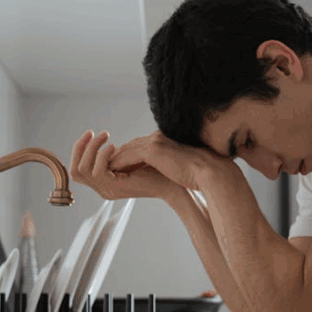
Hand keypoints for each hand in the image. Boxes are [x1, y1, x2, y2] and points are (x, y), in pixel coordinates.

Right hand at [69, 130, 182, 200]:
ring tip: (105, 136)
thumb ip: (115, 154)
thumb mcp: (130, 158)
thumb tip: (101, 142)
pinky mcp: (115, 188)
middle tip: (94, 134)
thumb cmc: (157, 169)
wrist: (173, 181)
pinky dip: (102, 156)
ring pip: (83, 169)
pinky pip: (98, 171)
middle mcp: (103, 189)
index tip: (91, 134)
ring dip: (92, 148)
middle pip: (75, 171)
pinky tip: (112, 146)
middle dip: (81, 148)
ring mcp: (108, 190)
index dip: (81, 150)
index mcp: (105, 183)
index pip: (78, 168)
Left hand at [108, 131, 227, 191]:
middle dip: (115, 157)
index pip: (138, 147)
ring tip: (103, 172)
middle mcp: (157, 138)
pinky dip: (118, 164)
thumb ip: (164, 164)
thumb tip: (160, 171)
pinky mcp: (153, 150)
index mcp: (163, 141)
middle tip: (103, 169)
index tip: (115, 168)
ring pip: (125, 150)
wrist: (209, 171)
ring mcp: (154, 142)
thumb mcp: (177, 167)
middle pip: (128, 146)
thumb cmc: (198, 173)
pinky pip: (128, 156)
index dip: (125, 157)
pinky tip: (111, 172)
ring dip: (113, 161)